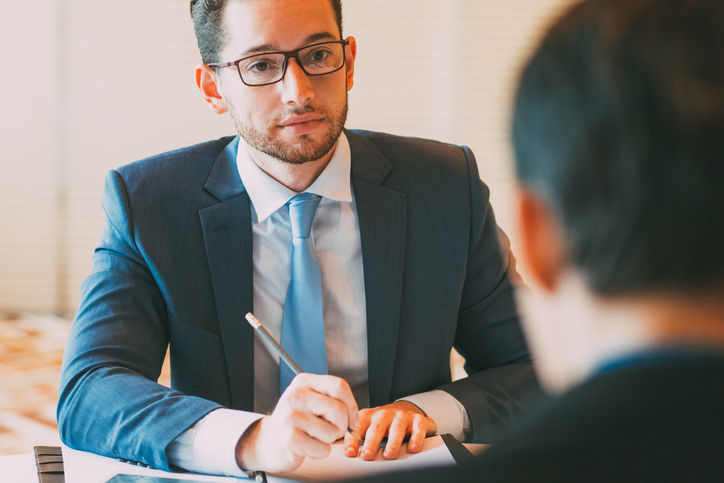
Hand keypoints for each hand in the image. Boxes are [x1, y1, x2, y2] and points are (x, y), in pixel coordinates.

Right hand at [235, 373, 358, 472]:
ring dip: (328, 440)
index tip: (352, 419)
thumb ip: (332, 400)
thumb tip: (354, 418)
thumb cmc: (296, 421)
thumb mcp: (311, 400)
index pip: (339, 386)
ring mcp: (291, 416)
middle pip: (338, 409)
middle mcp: (296, 395)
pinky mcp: (290, 438)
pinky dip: (320, 452)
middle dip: (341, 426)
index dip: (352, 405)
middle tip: (331, 430)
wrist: (269, 441)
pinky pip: (322, 449)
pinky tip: (306, 446)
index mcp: (304, 381)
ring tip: (313, 436)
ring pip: (332, 431)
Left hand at [343, 401, 436, 460]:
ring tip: (389, 455)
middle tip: (367, 455)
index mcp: (367, 417)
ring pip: (397, 428)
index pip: (357, 427)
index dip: (353, 440)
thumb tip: (335, 450)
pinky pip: (418, 428)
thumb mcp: (366, 427)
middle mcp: (384, 415)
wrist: (405, 410)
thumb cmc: (381, 424)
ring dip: (392, 442)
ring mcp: (401, 416)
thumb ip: (354, 437)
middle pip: (376, 428)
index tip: (349, 452)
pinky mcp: (417, 420)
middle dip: (371, 442)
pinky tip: (412, 448)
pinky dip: (416, 438)